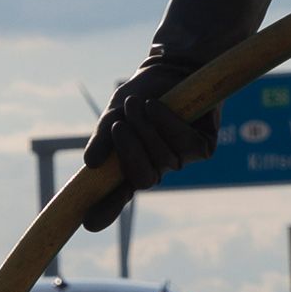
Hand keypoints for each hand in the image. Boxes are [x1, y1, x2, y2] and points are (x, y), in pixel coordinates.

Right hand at [81, 60, 213, 229]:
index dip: (106, 211)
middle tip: (119, 124)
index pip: (118, 196)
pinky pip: (184, 145)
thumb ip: (103, 139)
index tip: (87, 223)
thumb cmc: (140, 95)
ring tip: (137, 104)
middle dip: (129, 152)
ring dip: (146, 129)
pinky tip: (157, 106)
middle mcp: (156, 168)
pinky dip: (167, 123)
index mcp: (131, 166)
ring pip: (164, 160)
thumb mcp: (114, 116)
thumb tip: (90, 164)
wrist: (170, 68)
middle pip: (143, 180)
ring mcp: (181, 160)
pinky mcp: (203, 148)